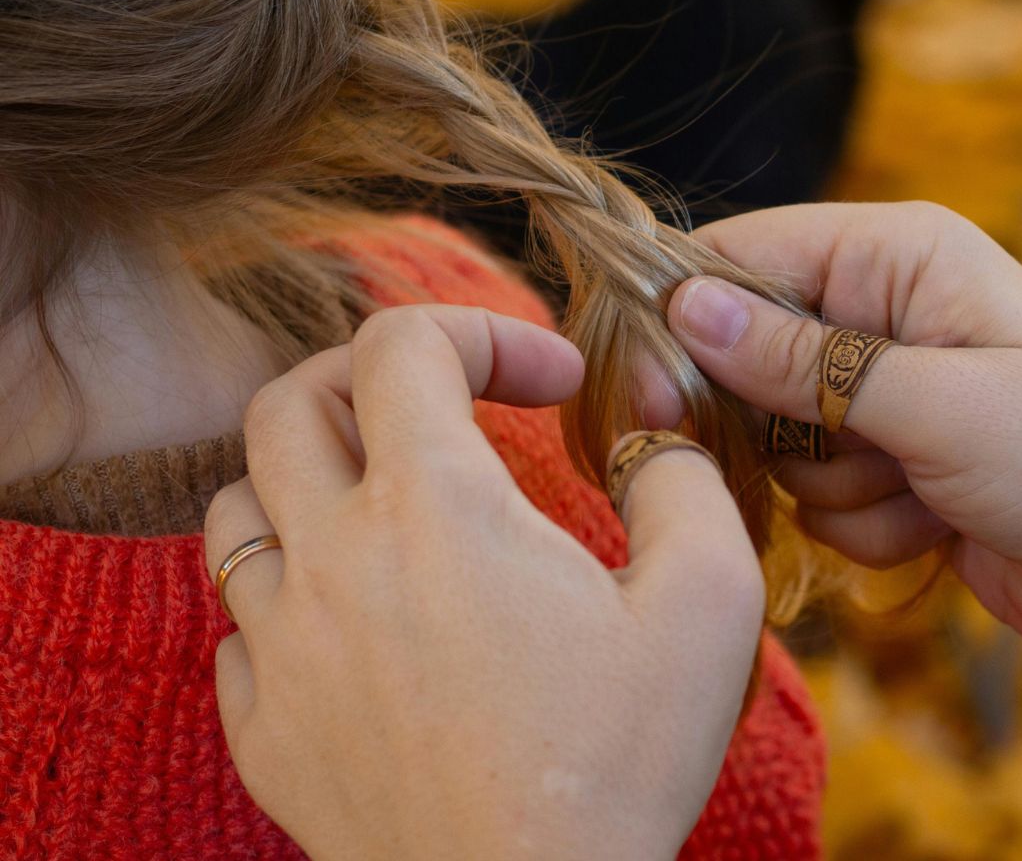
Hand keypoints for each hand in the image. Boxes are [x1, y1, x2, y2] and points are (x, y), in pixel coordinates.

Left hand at [204, 305, 764, 860]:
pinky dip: (295, 596)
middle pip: (288, 402)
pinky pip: (239, 623)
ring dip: (313, 480)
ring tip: (396, 512)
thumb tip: (652, 426)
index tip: (554, 385)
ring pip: (238, 506)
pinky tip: (371, 629)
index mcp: (435, 508)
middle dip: (373, 380)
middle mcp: (332, 561)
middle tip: (451, 414)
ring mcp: (281, 649)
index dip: (484, 330)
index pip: (400, 342)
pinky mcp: (263, 729)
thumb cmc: (620, 764)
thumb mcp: (709, 602)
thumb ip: (682, 478)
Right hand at [645, 202, 1021, 706]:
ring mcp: (892, 398)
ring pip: (781, 443)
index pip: (744, 256)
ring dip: (840, 487)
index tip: (653, 394)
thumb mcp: (940, 405)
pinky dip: (869, 525)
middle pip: (745, 357)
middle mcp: (888, 313)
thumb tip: (685, 300)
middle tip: (842, 458)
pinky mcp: (899, 472)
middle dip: (779, 426)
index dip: (687, 322)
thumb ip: (804, 361)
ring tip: (930, 489)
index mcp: (902, 256)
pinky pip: (822, 500)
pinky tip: (943, 526)